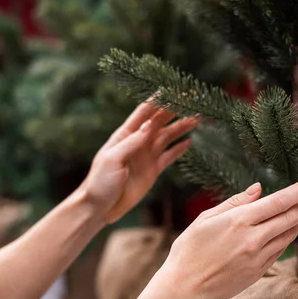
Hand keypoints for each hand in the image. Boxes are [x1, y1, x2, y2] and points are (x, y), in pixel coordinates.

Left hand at [78, 101, 198, 223]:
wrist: (100, 208)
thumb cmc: (99, 182)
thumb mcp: (112, 160)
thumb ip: (132, 143)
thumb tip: (150, 125)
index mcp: (125, 135)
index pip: (145, 112)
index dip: (159, 100)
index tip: (173, 90)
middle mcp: (138, 142)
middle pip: (160, 121)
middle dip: (176, 110)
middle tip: (193, 101)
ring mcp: (147, 156)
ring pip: (168, 136)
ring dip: (182, 127)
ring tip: (198, 118)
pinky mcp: (153, 170)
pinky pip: (169, 156)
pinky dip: (179, 149)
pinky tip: (190, 141)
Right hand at [155, 179, 297, 298]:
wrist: (184, 287)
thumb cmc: (189, 250)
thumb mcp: (205, 218)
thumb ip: (235, 202)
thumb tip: (258, 189)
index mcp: (238, 221)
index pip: (278, 202)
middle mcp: (253, 238)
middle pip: (290, 216)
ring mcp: (258, 257)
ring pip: (289, 234)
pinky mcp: (259, 271)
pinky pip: (280, 249)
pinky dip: (290, 236)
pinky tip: (294, 227)